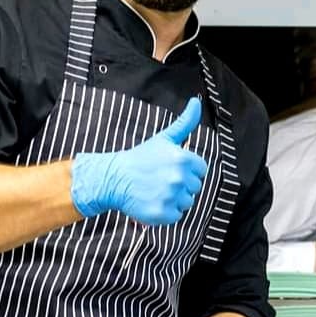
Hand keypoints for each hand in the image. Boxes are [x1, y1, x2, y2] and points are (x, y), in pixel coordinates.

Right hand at [70, 97, 207, 223]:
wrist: (114, 178)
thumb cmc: (141, 158)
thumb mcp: (165, 138)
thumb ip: (185, 122)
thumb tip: (196, 101)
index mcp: (183, 158)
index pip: (201, 170)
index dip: (187, 169)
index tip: (170, 168)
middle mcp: (179, 177)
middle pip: (195, 187)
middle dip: (181, 184)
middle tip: (161, 179)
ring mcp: (170, 196)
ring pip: (187, 202)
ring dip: (175, 199)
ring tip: (156, 189)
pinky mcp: (163, 213)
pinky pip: (176, 215)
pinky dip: (166, 212)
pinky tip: (153, 200)